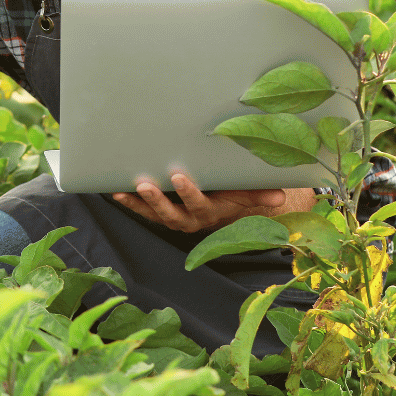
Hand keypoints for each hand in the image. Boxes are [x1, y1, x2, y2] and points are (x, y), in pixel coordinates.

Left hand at [111, 171, 287, 233]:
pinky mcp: (160, 214)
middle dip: (157, 200)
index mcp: (209, 213)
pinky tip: (114, 192)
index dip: (188, 193)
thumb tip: (280, 195)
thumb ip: (261, 194)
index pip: (198, 204)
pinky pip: (143, 210)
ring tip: (122, 190)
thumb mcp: (249, 195)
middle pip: (170, 214)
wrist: (225, 209)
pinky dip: (129, 202)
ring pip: (153, 214)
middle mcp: (188, 219)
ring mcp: (172, 218)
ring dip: (137, 203)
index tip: (179, 176)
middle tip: (144, 184)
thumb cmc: (236, 196)